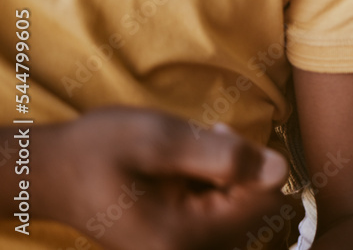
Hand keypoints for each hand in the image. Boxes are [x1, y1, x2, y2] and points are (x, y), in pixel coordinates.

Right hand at [36, 106, 290, 249]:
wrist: (46, 171)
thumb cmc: (95, 150)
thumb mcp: (161, 140)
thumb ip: (223, 156)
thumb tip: (280, 169)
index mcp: (183, 236)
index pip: (262, 207)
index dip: (255, 165)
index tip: (221, 138)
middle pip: (252, 212)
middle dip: (241, 171)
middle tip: (205, 141)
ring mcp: (178, 249)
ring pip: (236, 211)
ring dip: (226, 176)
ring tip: (191, 151)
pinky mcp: (173, 240)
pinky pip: (214, 214)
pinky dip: (210, 185)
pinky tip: (186, 165)